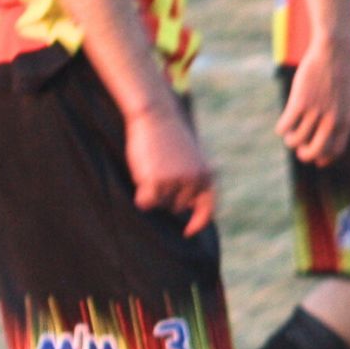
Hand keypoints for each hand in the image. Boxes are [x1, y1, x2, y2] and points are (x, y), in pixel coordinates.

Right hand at [125, 102, 216, 235]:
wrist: (156, 116)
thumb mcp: (192, 156)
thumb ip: (195, 179)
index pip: (207, 208)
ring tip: (152, 168)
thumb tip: (189, 206)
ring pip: (160, 204)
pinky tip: (141, 175)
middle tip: (160, 172)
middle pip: (177, 207)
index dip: (198, 222)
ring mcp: (175, 183)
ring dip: (153, 193)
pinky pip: (145, 203)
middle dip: (167, 197)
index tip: (188, 232)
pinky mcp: (155, 183)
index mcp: (208, 174)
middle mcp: (195, 181)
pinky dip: (141, 195)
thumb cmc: (170, 135)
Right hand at [276, 45, 349, 165]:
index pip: (335, 151)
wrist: (333, 52)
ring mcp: (316, 111)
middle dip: (304, 155)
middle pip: (315, 152)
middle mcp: (332, 119)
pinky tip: (284, 122)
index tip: (314, 157)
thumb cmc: (339, 76)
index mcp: (346, 120)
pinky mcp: (300, 102)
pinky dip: (281, 128)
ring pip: (295, 140)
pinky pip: (284, 127)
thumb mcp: (345, 100)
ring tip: (290, 131)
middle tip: (299, 148)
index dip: (323, 158)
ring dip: (290, 139)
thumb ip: (338, 120)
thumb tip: (324, 143)